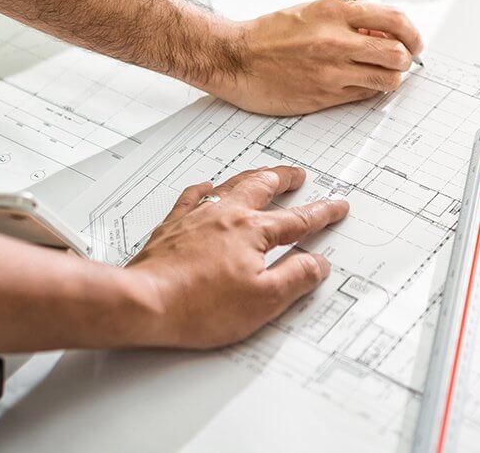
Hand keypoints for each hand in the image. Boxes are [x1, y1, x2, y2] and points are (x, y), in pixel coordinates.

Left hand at [124, 167, 347, 348]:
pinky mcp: (172, 226)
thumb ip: (295, 278)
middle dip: (284, 178)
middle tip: (298, 175)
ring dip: (252, 177)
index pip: (298, 219)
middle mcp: (226, 215)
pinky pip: (193, 196)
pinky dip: (205, 188)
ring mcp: (197, 217)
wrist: (144, 302)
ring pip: (231, 184)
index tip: (336, 206)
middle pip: (262, 186)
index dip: (322, 212)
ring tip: (263, 174)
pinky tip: (207, 187)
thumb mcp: (263, 301)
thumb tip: (317, 264)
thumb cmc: (198, 305)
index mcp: (253, 231)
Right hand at [204, 0, 422, 115]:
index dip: (412, 32)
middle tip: (402, 59)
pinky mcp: (324, 96)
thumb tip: (383, 30)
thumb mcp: (313, 10)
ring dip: (391, 77)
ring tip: (380, 72)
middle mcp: (337, 41)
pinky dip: (369, 90)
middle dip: (406, 58)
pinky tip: (357, 82)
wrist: (236, 59)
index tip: (413, 39)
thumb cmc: (271, 33)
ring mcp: (331, 72)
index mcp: (335, 12)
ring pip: (387, 80)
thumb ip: (349, 17)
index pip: (394, 19)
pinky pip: (364, 96)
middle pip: (397, 54)